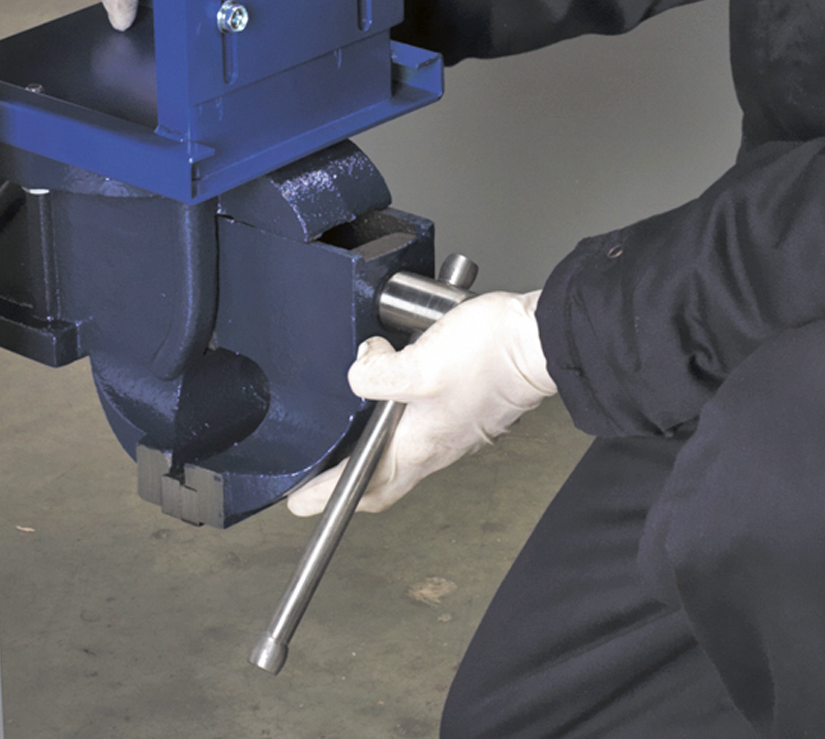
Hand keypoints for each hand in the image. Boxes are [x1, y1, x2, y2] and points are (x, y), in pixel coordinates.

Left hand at [286, 291, 555, 515]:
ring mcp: (454, 426)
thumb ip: (378, 376)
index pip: (368, 487)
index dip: (328, 497)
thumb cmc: (491, 356)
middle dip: (346, 479)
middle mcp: (437, 443)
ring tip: (344, 434)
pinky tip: (390, 387)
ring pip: (401, 446)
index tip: (298, 502)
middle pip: (383, 475)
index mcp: (421, 444)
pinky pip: (418, 418)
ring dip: (369, 445)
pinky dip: (394, 413)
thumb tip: (361, 370)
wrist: (542, 338)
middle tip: (316, 474)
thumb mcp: (420, 364)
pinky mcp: (464, 403)